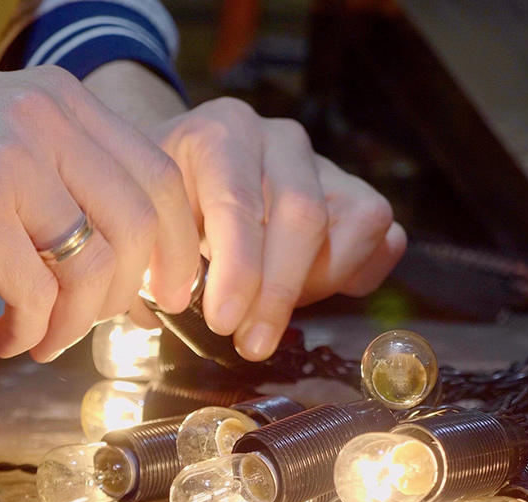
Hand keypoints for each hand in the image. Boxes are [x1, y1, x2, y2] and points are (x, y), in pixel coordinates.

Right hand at [0, 66, 200, 361]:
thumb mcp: (1, 143)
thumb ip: (67, 183)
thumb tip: (130, 265)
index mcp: (62, 100)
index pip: (160, 176)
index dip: (179, 245)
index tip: (169, 292)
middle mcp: (44, 119)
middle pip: (141, 224)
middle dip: (132, 293)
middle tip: (108, 327)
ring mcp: (8, 163)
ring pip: (92, 267)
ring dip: (75, 323)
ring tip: (43, 339)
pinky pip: (36, 294)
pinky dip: (32, 330)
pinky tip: (6, 337)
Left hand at [142, 97, 406, 360]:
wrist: (186, 171)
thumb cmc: (165, 205)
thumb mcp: (147, 221)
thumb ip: (157, 257)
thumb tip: (177, 300)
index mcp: (221, 132)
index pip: (238, 202)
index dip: (237, 269)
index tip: (224, 323)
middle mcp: (280, 138)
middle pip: (304, 214)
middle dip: (279, 292)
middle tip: (251, 343)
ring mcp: (325, 163)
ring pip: (353, 225)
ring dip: (316, 284)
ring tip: (268, 311)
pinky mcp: (356, 192)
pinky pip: (381, 239)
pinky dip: (353, 276)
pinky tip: (309, 292)